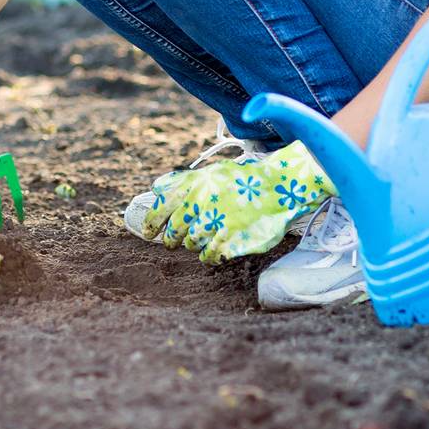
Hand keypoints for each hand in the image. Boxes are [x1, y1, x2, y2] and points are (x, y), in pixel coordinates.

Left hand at [141, 142, 334, 264]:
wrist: (279, 188)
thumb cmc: (242, 182)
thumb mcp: (211, 173)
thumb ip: (182, 181)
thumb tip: (155, 189)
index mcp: (195, 184)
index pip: (163, 207)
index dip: (152, 223)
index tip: (148, 233)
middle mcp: (203, 202)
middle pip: (175, 230)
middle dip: (171, 239)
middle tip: (172, 242)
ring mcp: (218, 221)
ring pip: (191, 243)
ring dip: (192, 245)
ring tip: (199, 241)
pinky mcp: (232, 238)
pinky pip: (209, 255)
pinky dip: (207, 256)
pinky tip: (210, 253)